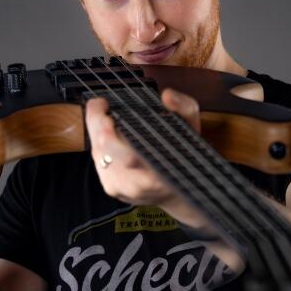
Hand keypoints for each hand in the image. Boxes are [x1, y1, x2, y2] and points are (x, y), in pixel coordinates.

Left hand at [84, 88, 210, 230]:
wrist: (179, 195)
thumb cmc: (184, 158)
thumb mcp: (192, 129)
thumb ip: (185, 108)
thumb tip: (167, 96)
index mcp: (159, 169)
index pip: (119, 144)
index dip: (104, 121)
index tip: (103, 103)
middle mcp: (137, 182)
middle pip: (104, 147)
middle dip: (98, 123)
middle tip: (104, 109)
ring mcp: (121, 188)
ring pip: (98, 153)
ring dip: (98, 135)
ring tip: (108, 122)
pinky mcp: (111, 189)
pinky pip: (98, 162)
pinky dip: (102, 147)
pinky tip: (111, 140)